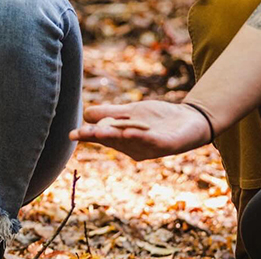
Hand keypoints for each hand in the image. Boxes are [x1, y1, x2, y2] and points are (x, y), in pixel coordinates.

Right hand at [70, 100, 210, 159]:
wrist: (190, 120)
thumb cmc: (159, 119)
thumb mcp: (132, 113)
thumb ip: (111, 114)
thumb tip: (85, 114)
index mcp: (123, 139)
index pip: (103, 136)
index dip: (88, 135)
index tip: (71, 135)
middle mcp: (133, 146)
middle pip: (113, 140)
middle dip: (97, 136)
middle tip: (79, 134)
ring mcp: (149, 147)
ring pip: (130, 141)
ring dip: (116, 136)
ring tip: (100, 131)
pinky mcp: (166, 144)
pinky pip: (152, 141)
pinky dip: (140, 136)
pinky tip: (130, 131)